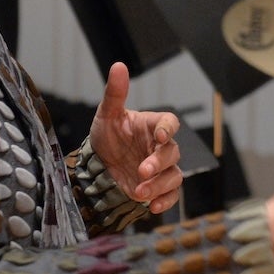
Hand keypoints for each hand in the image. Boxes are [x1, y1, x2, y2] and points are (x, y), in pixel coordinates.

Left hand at [88, 62, 183, 213]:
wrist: (99, 166)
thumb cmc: (107, 136)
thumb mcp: (107, 115)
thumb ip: (115, 93)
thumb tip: (118, 66)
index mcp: (152, 126)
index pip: (170, 123)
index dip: (167, 129)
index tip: (159, 136)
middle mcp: (160, 147)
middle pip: (172, 152)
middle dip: (158, 163)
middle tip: (141, 170)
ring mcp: (161, 169)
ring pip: (174, 176)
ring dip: (160, 185)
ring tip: (140, 192)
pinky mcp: (158, 188)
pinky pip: (172, 195)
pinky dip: (166, 201)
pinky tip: (152, 207)